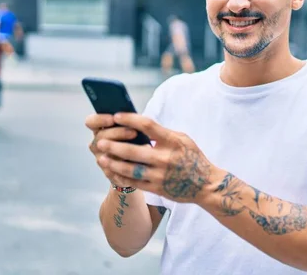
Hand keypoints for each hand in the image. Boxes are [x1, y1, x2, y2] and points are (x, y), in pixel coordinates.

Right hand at [85, 114, 141, 187]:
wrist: (136, 166)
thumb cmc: (134, 141)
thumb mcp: (132, 128)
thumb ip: (130, 122)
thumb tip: (135, 115)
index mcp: (100, 130)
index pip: (91, 122)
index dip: (100, 120)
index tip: (113, 118)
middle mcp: (97, 145)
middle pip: (101, 137)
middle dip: (117, 133)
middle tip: (134, 132)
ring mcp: (102, 160)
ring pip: (107, 155)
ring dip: (123, 150)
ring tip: (143, 146)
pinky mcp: (111, 174)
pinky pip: (117, 172)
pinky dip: (131, 166)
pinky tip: (142, 162)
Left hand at [94, 113, 217, 203]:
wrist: (206, 185)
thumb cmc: (193, 157)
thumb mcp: (183, 140)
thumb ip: (163, 134)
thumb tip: (139, 125)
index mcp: (173, 141)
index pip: (148, 126)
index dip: (130, 120)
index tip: (116, 116)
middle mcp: (166, 158)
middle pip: (134, 150)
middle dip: (114, 146)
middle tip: (100, 142)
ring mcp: (161, 175)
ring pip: (131, 169)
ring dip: (113, 164)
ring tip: (101, 159)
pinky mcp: (158, 189)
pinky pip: (135, 183)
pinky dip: (121, 177)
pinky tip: (112, 172)